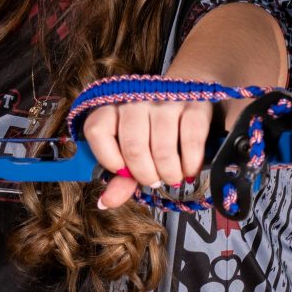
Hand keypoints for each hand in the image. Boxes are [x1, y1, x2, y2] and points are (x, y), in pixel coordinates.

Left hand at [79, 95, 221, 211]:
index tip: (122, 170)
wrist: (186, 89)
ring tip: (172, 176)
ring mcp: (166, 100)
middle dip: (146, 175)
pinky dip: (190, 164)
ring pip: (163, 149)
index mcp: (112, 108)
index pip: (97, 130)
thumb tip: (105, 203)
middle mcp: (137, 100)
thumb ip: (120, 176)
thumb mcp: (132, 148)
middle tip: (154, 181)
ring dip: (169, 173)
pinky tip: (189, 170)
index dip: (108, 158)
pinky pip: (191, 140)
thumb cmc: (153, 125)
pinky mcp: (194, 104)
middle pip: (134, 148)